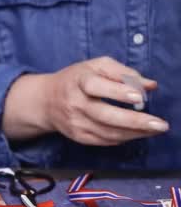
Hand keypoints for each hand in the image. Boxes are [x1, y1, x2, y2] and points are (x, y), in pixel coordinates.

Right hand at [3, 56, 168, 145]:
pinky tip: (137, 134)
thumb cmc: (77, 79)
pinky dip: (123, 139)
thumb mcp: (96, 66)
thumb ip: (123, 72)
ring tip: (155, 130)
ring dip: (134, 133)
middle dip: (134, 121)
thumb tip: (150, 85)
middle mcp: (74, 103)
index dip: (117, 92)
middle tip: (159, 124)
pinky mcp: (77, 136)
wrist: (46, 101)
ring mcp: (75, 122)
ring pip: (107, 132)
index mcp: (78, 81)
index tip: (139, 97)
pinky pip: (103, 141)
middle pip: (104, 115)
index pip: (96, 86)